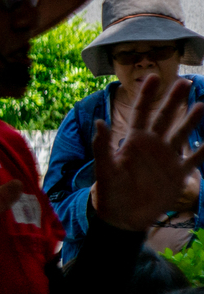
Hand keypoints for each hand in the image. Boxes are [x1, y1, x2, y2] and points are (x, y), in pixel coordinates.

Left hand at [94, 74, 203, 231]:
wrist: (122, 217)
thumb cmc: (109, 192)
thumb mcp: (104, 169)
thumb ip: (103, 146)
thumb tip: (99, 122)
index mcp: (133, 140)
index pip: (141, 112)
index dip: (146, 95)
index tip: (153, 77)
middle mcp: (151, 145)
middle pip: (165, 117)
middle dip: (174, 100)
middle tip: (185, 81)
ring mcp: (166, 158)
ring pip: (181, 134)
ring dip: (191, 120)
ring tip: (202, 105)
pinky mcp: (177, 174)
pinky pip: (194, 159)